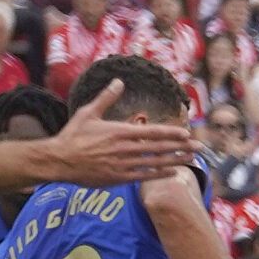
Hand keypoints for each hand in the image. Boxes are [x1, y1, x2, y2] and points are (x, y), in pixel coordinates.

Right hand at [43, 78, 196, 184]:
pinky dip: (159, 174)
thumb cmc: (73, 135)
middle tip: (199, 148)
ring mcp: (122, 164)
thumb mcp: (89, 112)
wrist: (59, 160)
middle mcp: (124, 148)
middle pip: (159, 148)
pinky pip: (143, 176)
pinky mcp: (118, 178)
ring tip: (191, 160)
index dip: (171, 133)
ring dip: (175, 161)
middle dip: (181, 148)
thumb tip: (119, 81)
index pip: (152, 132)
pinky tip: (172, 172)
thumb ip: (107, 97)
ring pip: (155, 163)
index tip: (187, 133)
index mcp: (119, 131)